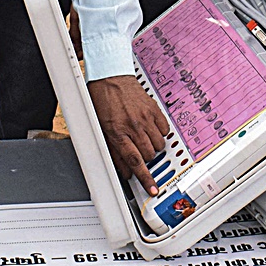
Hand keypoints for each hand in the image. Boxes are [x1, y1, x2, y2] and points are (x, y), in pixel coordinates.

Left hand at [88, 75, 169, 195]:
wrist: (110, 76)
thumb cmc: (103, 100)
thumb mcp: (101, 128)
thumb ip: (113, 151)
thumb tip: (124, 170)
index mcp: (117, 132)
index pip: (134, 161)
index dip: (144, 178)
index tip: (152, 189)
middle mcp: (132, 126)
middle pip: (148, 154)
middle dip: (145, 158)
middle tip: (138, 150)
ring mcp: (145, 117)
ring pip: (158, 144)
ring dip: (152, 147)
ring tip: (143, 138)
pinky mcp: (154, 109)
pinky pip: (164, 130)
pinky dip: (160, 133)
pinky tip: (150, 128)